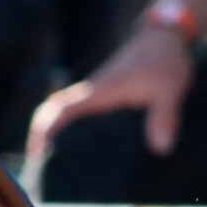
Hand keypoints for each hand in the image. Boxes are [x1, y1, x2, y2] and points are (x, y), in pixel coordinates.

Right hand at [27, 24, 194, 157]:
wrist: (165, 36)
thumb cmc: (165, 60)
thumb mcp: (169, 90)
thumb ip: (164, 117)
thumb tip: (160, 149)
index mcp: (99, 93)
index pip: (60, 110)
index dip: (45, 130)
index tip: (37, 154)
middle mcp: (92, 93)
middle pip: (53, 113)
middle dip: (41, 138)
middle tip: (40, 170)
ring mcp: (97, 94)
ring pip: (64, 113)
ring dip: (54, 133)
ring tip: (54, 166)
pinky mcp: (106, 95)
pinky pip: (80, 113)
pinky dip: (71, 128)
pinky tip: (83, 150)